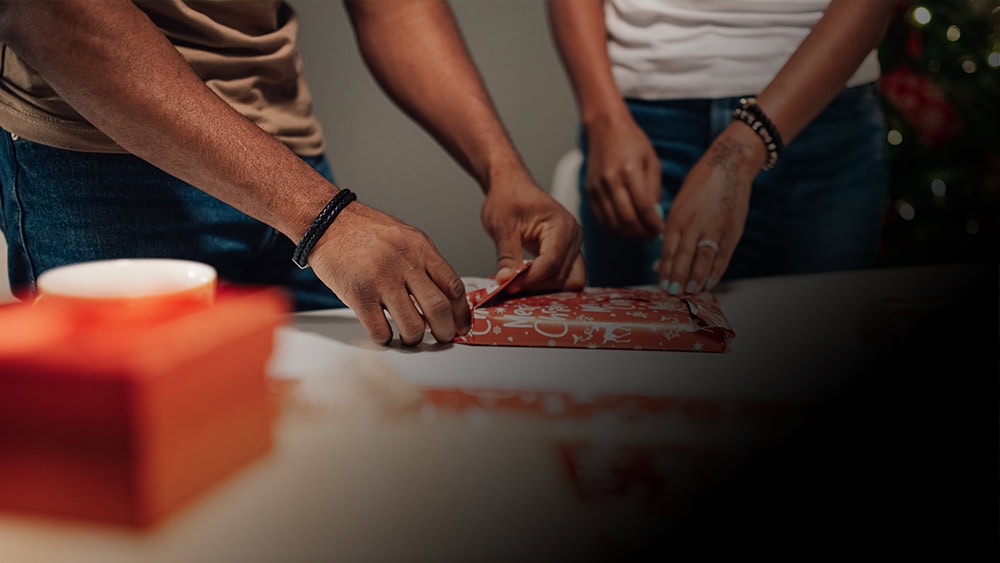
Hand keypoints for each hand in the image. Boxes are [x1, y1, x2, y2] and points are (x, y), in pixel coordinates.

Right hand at [307, 202, 470, 345]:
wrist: (327, 222)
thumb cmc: (364, 231)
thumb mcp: (405, 237)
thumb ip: (425, 263)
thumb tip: (444, 296)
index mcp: (420, 248)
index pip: (453, 286)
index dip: (461, 312)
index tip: (461, 325)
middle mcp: (405, 263)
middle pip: (438, 309)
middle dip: (445, 331)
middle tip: (442, 338)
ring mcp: (381, 280)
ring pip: (412, 326)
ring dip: (415, 339)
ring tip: (410, 336)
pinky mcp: (359, 295)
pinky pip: (380, 330)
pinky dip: (386, 338)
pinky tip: (384, 332)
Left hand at [481, 171, 584, 293]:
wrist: (511, 186)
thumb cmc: (507, 197)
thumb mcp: (501, 225)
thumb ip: (506, 254)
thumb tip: (505, 281)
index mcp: (561, 225)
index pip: (551, 262)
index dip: (531, 279)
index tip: (509, 286)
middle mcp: (574, 236)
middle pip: (563, 276)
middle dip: (537, 285)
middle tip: (510, 286)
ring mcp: (573, 246)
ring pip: (568, 281)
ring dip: (544, 288)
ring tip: (519, 284)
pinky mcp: (567, 253)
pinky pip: (564, 276)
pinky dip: (546, 283)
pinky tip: (526, 281)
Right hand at [584, 116, 663, 238]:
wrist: (605, 128)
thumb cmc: (632, 142)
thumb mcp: (651, 161)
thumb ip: (654, 190)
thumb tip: (656, 216)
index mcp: (630, 171)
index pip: (644, 208)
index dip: (654, 225)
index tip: (661, 231)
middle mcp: (611, 180)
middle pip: (627, 219)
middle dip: (642, 233)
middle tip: (652, 236)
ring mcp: (597, 187)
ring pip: (613, 223)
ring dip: (629, 233)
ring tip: (640, 233)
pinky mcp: (589, 192)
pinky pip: (601, 218)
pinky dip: (614, 227)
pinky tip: (625, 227)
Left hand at [657, 124, 764, 294]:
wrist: (729, 165)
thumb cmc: (700, 186)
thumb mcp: (680, 205)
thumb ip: (673, 233)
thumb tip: (661, 262)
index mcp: (678, 217)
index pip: (668, 249)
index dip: (664, 270)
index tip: (661, 285)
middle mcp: (695, 224)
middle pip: (683, 256)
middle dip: (677, 277)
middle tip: (672, 293)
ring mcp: (715, 228)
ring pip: (703, 259)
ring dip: (696, 279)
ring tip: (689, 293)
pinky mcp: (732, 230)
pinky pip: (723, 256)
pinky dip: (716, 272)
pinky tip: (709, 284)